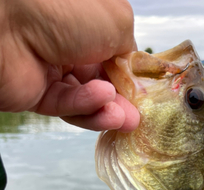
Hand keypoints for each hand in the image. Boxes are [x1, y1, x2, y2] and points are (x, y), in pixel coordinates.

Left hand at [0, 0, 139, 131]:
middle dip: (122, 100)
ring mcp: (51, 71)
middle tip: (137, 116)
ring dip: (108, 109)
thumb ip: (129, 48)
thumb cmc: (61, 7)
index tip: (144, 93)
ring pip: (86, 98)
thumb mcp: (115, 20)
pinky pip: (67, 105)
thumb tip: (130, 70)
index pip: (113, 55)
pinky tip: (102, 104)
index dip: (129, 75)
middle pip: (102, 80)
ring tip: (125, 119)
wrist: (7, 22)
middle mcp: (68, 45)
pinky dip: (86, 108)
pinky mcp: (37, 95)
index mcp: (84, 22)